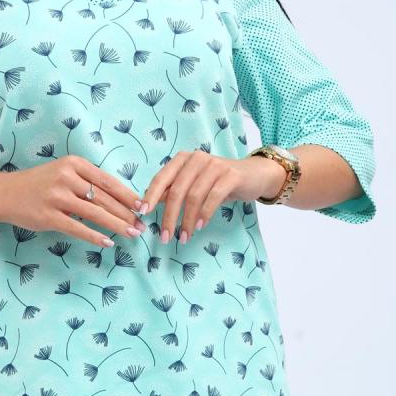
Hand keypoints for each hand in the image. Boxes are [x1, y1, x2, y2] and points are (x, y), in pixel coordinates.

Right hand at [0, 155, 146, 247]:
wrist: (5, 193)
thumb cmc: (38, 184)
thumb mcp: (62, 173)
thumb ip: (86, 182)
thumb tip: (118, 200)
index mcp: (74, 164)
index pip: (107, 181)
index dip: (127, 195)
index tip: (142, 207)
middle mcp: (67, 178)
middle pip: (104, 198)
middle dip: (126, 214)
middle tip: (141, 226)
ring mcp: (57, 197)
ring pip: (95, 213)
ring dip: (116, 225)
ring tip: (131, 234)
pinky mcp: (49, 216)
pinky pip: (77, 228)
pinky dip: (94, 236)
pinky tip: (108, 242)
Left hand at [138, 152, 285, 242]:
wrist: (253, 175)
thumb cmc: (217, 182)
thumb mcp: (193, 185)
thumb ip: (173, 191)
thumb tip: (149, 204)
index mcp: (183, 159)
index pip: (161, 178)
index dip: (150, 196)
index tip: (142, 214)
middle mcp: (197, 158)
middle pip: (176, 190)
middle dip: (169, 216)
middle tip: (165, 237)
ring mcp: (214, 165)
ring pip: (193, 196)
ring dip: (187, 220)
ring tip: (183, 237)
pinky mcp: (230, 175)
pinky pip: (213, 197)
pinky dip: (204, 214)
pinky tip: (200, 226)